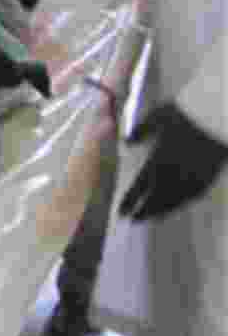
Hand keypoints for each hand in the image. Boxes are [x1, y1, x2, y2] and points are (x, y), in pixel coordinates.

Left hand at [119, 101, 227, 219]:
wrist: (214, 118)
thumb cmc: (185, 114)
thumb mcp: (157, 116)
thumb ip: (140, 130)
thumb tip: (126, 142)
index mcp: (158, 160)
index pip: (140, 187)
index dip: (129, 201)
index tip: (120, 212)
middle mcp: (173, 174)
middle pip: (155, 200)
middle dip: (142, 212)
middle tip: (133, 221)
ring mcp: (190, 180)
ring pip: (172, 203)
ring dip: (159, 211)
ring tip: (150, 218)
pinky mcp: (206, 180)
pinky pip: (189, 199)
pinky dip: (178, 205)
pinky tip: (173, 206)